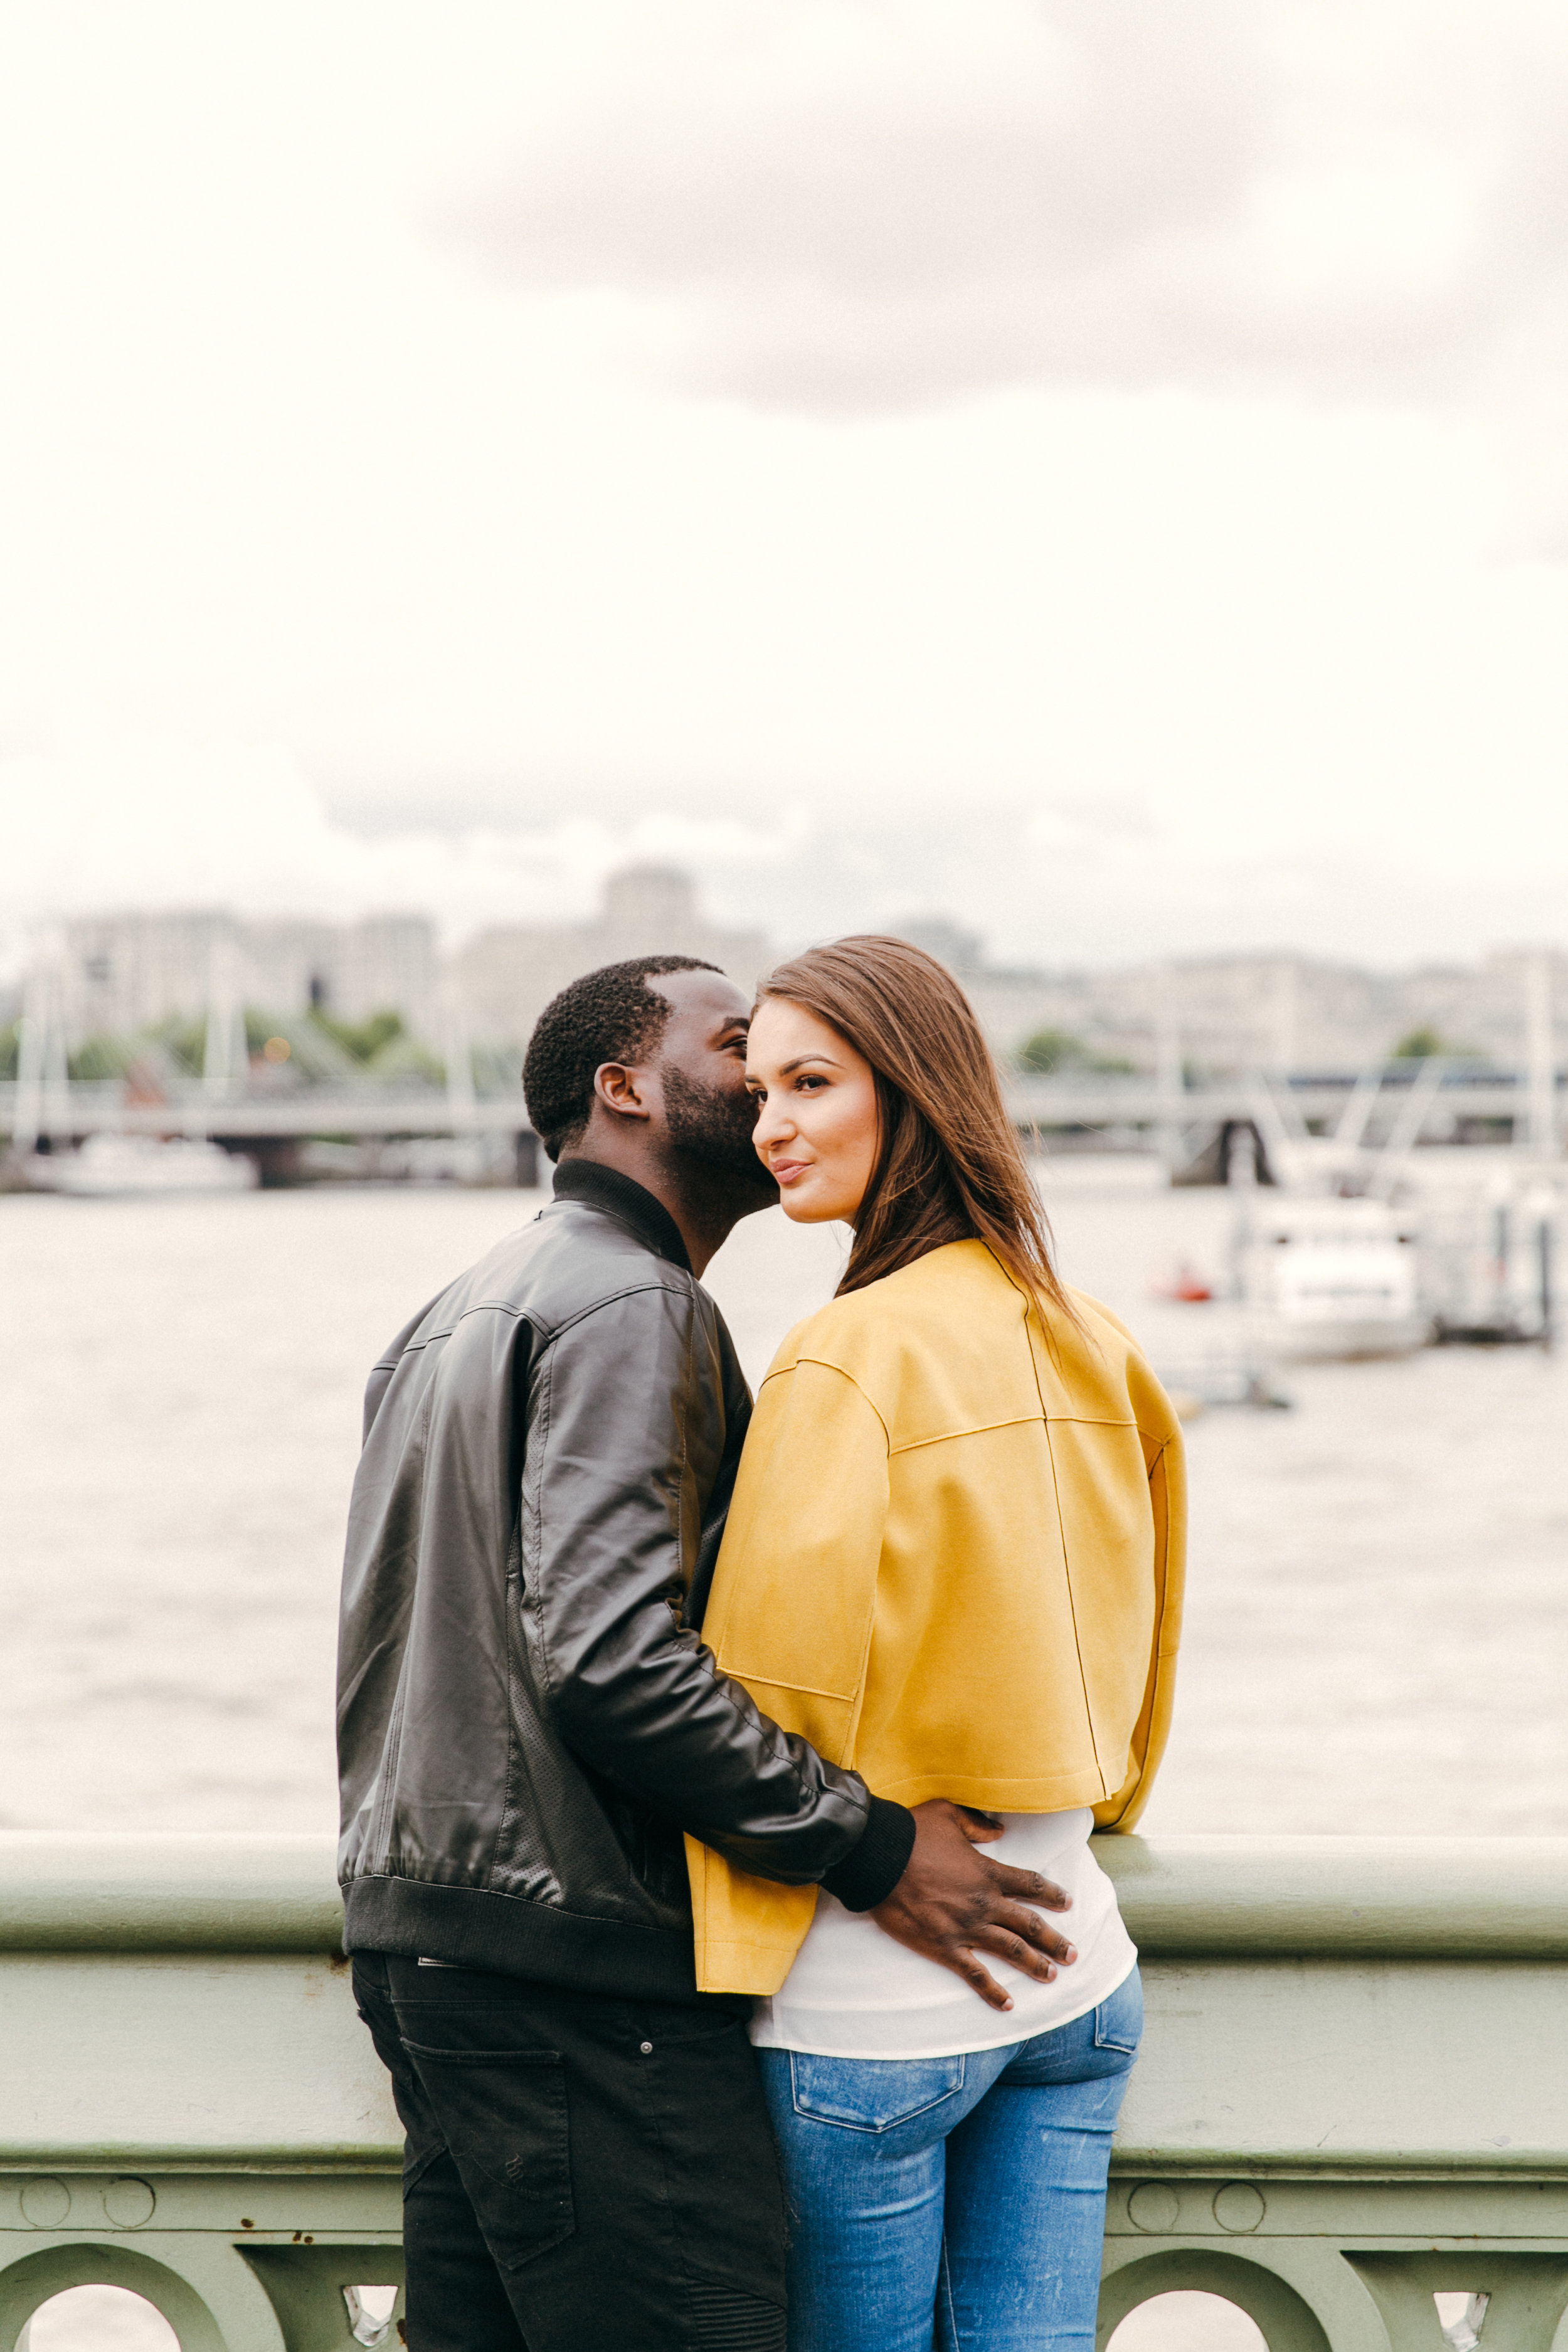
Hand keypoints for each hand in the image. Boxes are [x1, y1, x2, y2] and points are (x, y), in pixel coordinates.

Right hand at [867, 1800, 1075, 2012]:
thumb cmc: (911, 1832)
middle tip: (1073, 1955)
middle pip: (1029, 1925)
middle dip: (1054, 1941)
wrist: (878, 1858)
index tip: (1068, 1903)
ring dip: (1035, 1964)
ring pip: (1011, 1950)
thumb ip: (977, 1822)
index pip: (1030, 1884)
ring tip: (1053, 1976)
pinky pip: (974, 1974)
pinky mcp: (944, 1946)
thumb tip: (1000, 1829)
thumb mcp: (948, 1813)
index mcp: (987, 1872)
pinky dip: (992, 1991)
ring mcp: (966, 1927)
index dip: (1052, 1894)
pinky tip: (1008, 2005)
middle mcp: (984, 1903)